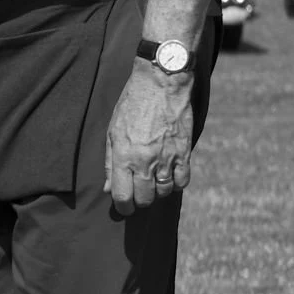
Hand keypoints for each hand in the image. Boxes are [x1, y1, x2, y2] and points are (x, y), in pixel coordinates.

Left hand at [106, 65, 194, 213]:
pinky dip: (176, 184)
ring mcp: (167, 157)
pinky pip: (182, 180)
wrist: (161, 84)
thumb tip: (109, 189)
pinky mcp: (184, 151)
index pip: (123, 196)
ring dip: (158, 193)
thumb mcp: (112, 132)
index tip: (124, 209)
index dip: (123, 208)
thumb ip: (110, 163)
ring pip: (164, 192)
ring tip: (152, 185)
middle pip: (145, 198)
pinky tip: (169, 178)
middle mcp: (145, 161)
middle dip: (140, 202)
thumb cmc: (131, 106)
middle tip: (138, 197)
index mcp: (124, 157)